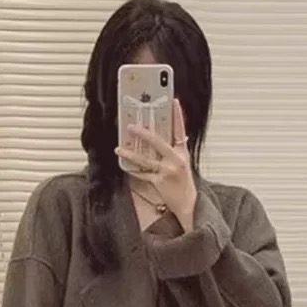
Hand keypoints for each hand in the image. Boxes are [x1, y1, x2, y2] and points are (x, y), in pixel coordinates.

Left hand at [115, 99, 196, 229]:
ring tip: (119, 148)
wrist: (187, 204)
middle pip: (158, 143)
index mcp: (182, 152)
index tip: (174, 101)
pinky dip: (133, 170)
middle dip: (144, 134)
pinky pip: (143, 174)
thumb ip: (174, 149)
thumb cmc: (183, 183)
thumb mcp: (183, 162)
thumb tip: (163, 136)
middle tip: (131, 126)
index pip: (181, 130)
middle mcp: (176, 160)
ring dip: (131, 153)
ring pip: (145, 160)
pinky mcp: (159, 182)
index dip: (177, 115)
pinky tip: (125, 165)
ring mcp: (167, 171)